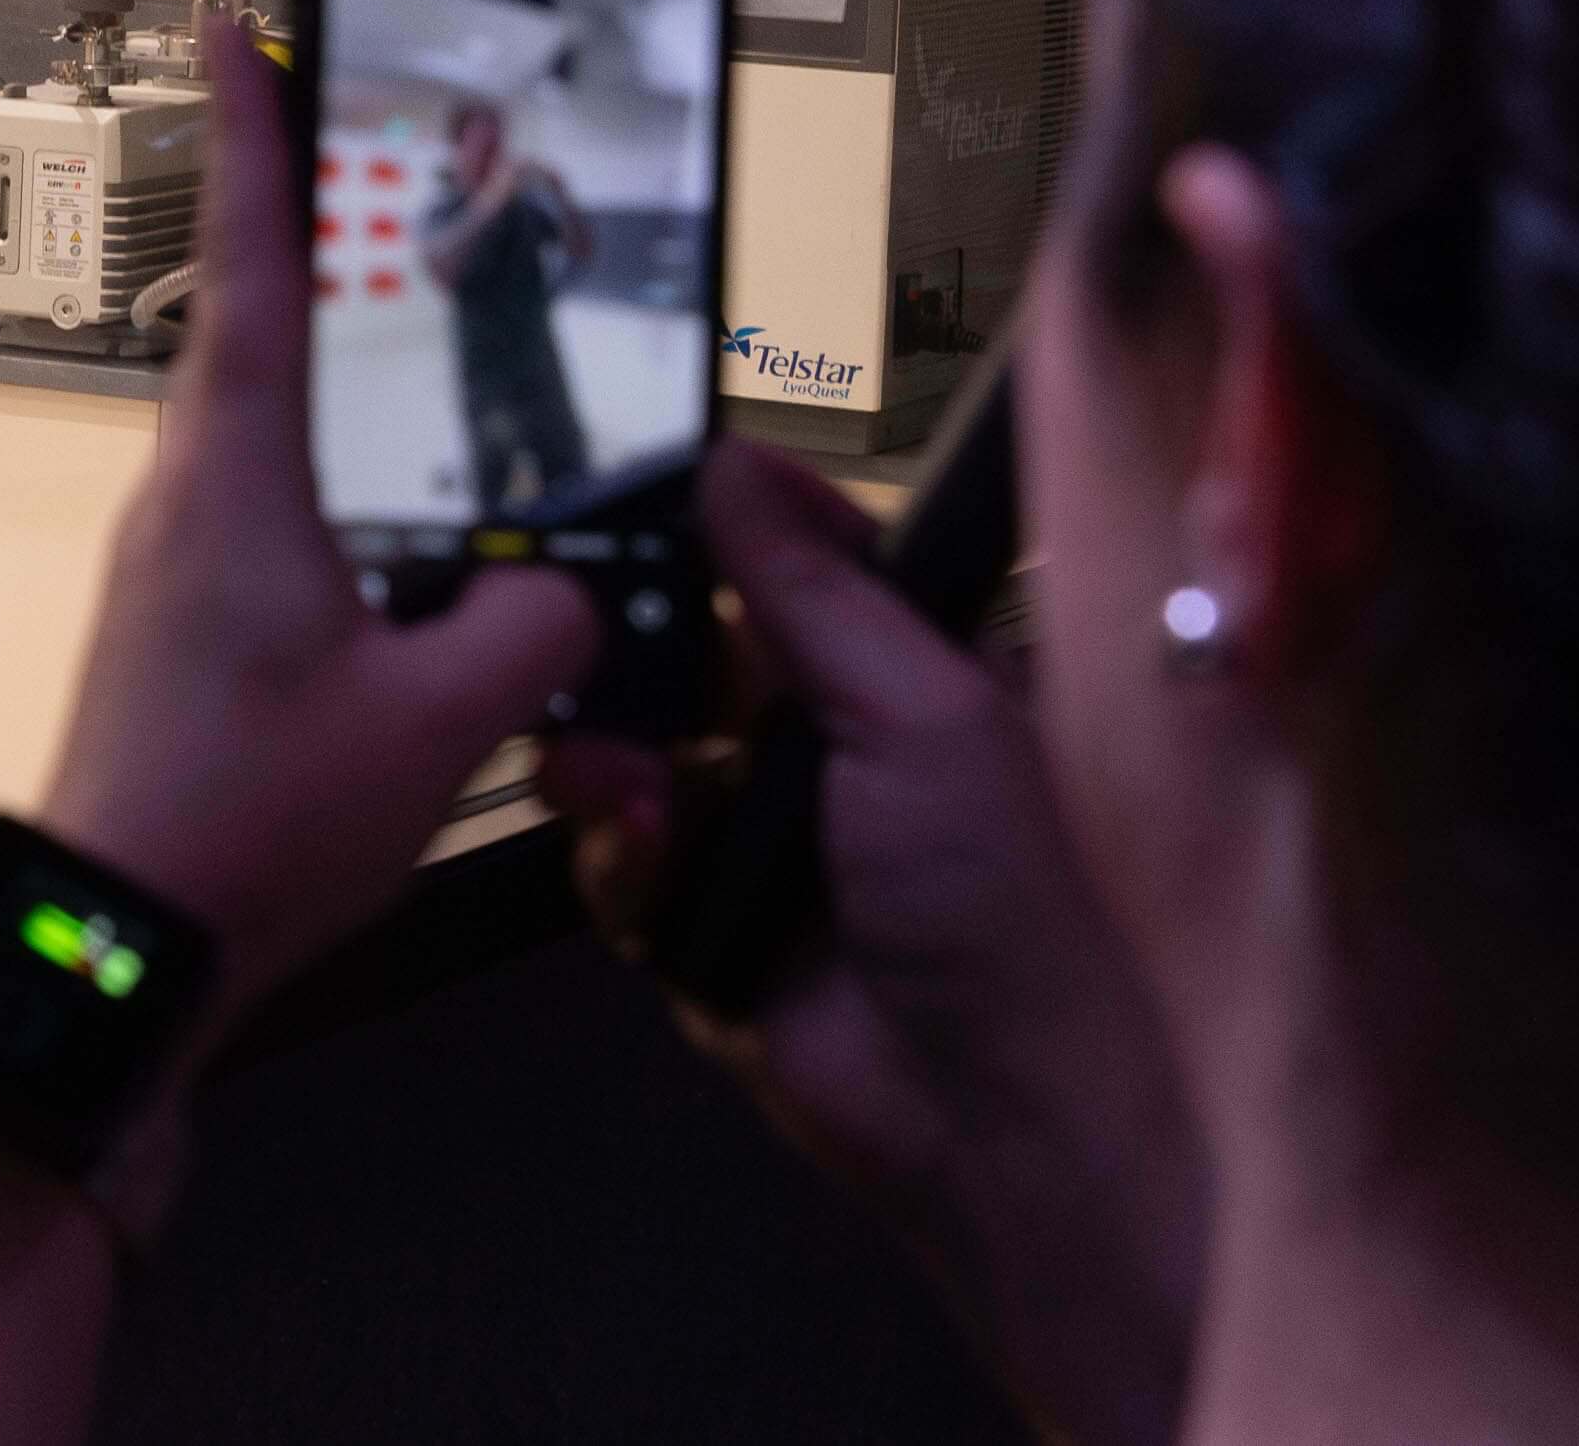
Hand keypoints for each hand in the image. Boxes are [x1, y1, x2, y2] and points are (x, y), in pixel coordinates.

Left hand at [37, 22, 596, 1024]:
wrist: (119, 948)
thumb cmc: (242, 829)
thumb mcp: (433, 726)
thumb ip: (530, 634)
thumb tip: (571, 594)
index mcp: (238, 479)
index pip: (258, 268)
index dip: (259, 142)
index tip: (243, 28)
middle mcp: (193, 494)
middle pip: (269, 323)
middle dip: (322, 229)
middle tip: (370, 140)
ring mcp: (182, 558)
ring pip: (279, 426)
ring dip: (345, 369)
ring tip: (428, 326)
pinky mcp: (192, 619)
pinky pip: (283, 511)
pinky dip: (348, 483)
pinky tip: (412, 524)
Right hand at [544, 445, 1203, 1445]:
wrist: (993, 1117)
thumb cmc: (1009, 898)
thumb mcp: (923, 712)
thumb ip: (815, 589)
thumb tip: (732, 461)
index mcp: (907, 670)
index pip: (792, 562)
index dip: (712, 526)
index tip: (627, 484)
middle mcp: (830, 740)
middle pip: (689, 648)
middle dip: (627, 644)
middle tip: (569, 626)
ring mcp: (760, 833)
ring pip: (635, 749)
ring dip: (611, 754)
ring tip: (611, 774)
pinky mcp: (702, 919)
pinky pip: (620, 859)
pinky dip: (620, 856)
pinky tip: (642, 852)